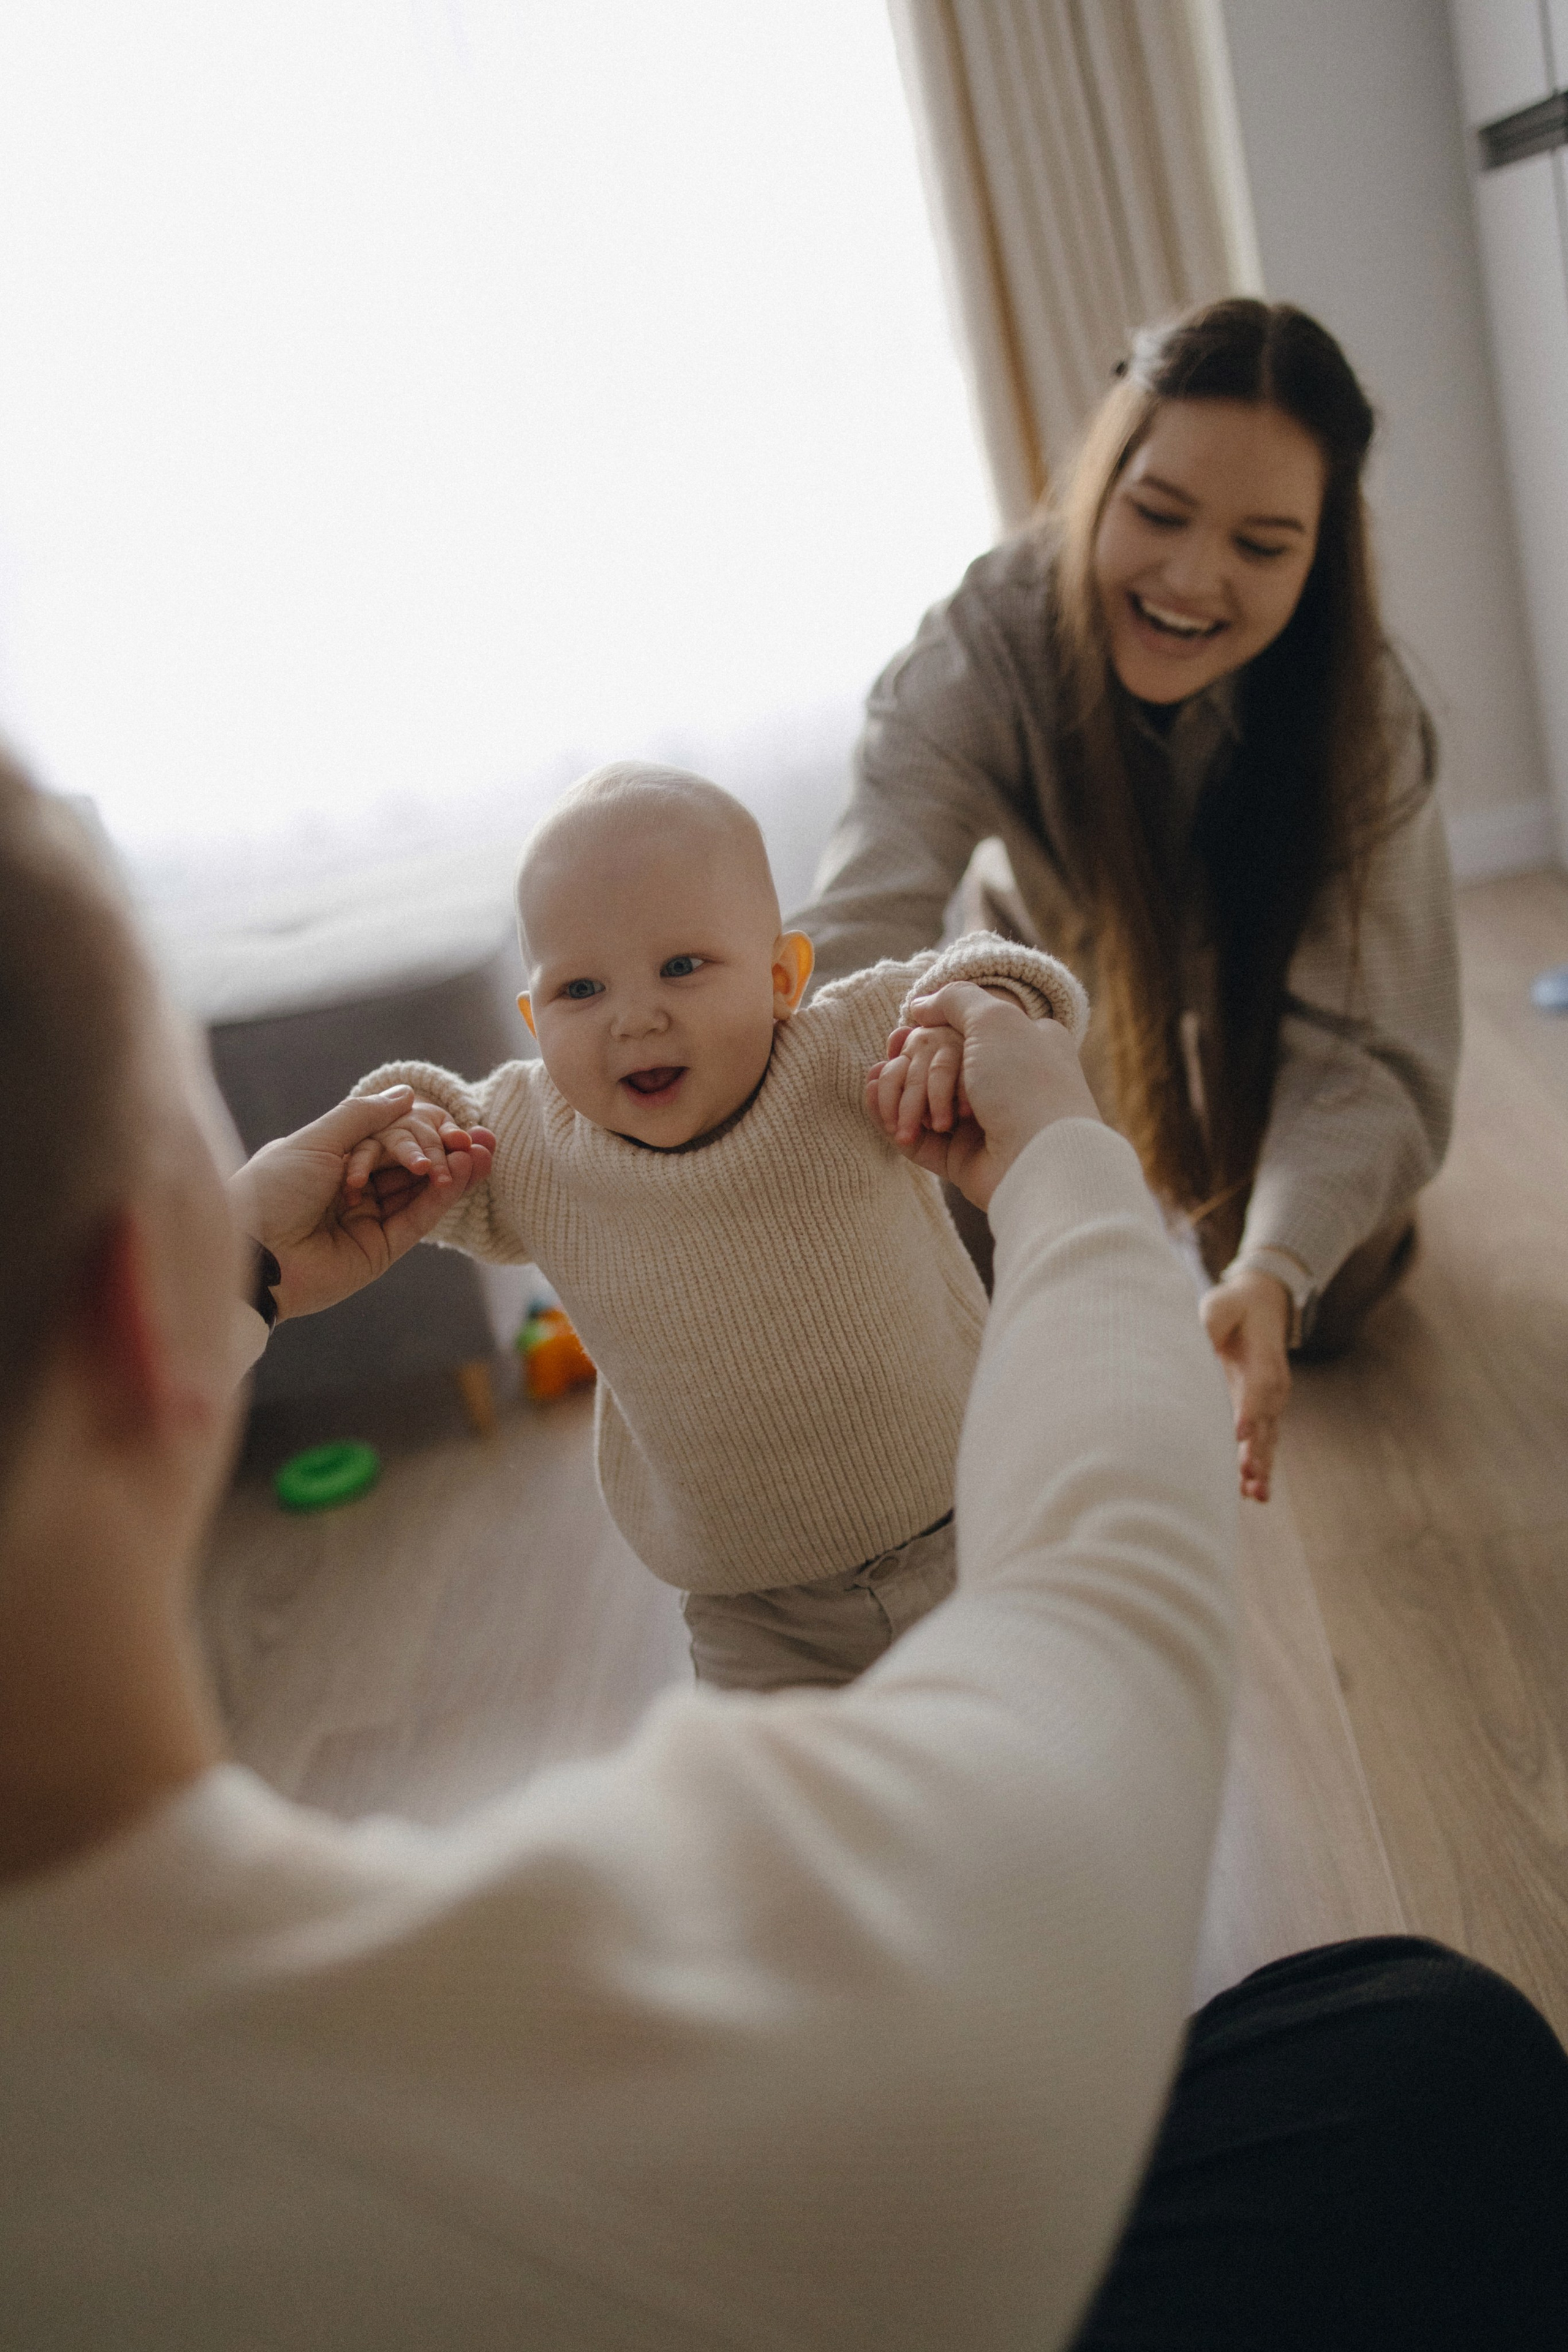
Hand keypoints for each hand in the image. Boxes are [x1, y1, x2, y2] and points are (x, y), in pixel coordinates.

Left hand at [228, 1088, 495, 1321]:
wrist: (254, 1251)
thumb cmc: (272, 1189)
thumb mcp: (316, 1140)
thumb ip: (364, 1116)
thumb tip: (406, 1094)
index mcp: (333, 1158)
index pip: (390, 1135)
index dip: (421, 1128)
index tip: (451, 1121)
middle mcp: (353, 1187)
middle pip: (410, 1162)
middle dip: (443, 1148)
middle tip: (472, 1140)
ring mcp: (368, 1219)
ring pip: (421, 1190)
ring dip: (451, 1170)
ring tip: (477, 1153)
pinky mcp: (380, 1249)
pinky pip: (418, 1218)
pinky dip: (442, 1196)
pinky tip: (460, 1173)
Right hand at [866, 981, 1099, 1211]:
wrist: (1041, 1156)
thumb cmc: (1026, 1082)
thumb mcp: (995, 1018)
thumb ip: (956, 1000)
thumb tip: (919, 1005)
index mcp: (1018, 1046)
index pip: (958, 1032)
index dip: (923, 1032)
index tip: (901, 1035)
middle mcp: (1001, 1083)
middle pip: (933, 1066)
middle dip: (908, 1066)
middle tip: (896, 1065)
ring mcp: (981, 1123)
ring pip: (921, 1102)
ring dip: (896, 1093)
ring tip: (882, 1091)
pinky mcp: (961, 1159)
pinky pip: (916, 1137)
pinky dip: (889, 1117)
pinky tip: (872, 1099)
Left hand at [1200, 1271, 1290, 1502]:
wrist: (1262, 1306)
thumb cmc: (1235, 1306)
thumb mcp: (1221, 1306)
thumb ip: (1211, 1324)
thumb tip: (1196, 1343)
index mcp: (1266, 1359)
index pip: (1261, 1388)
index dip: (1251, 1411)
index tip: (1239, 1434)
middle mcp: (1274, 1386)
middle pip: (1268, 1423)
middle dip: (1258, 1451)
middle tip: (1248, 1476)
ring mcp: (1270, 1403)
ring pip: (1268, 1440)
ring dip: (1261, 1467)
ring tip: (1254, 1494)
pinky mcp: (1261, 1413)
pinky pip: (1262, 1443)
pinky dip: (1258, 1466)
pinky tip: (1249, 1491)